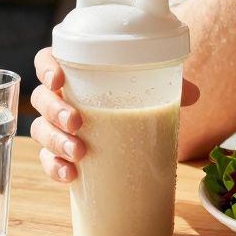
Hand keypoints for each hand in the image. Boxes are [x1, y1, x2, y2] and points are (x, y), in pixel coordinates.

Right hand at [29, 47, 201, 182]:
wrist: (131, 127)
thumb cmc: (132, 96)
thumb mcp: (150, 88)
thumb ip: (170, 85)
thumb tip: (193, 94)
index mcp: (74, 71)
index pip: (46, 60)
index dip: (46, 67)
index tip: (59, 79)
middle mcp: (59, 96)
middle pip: (42, 98)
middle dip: (56, 111)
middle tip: (77, 122)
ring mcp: (56, 126)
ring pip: (42, 130)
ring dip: (56, 141)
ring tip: (79, 153)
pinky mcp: (59, 152)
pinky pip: (48, 159)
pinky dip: (56, 167)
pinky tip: (70, 175)